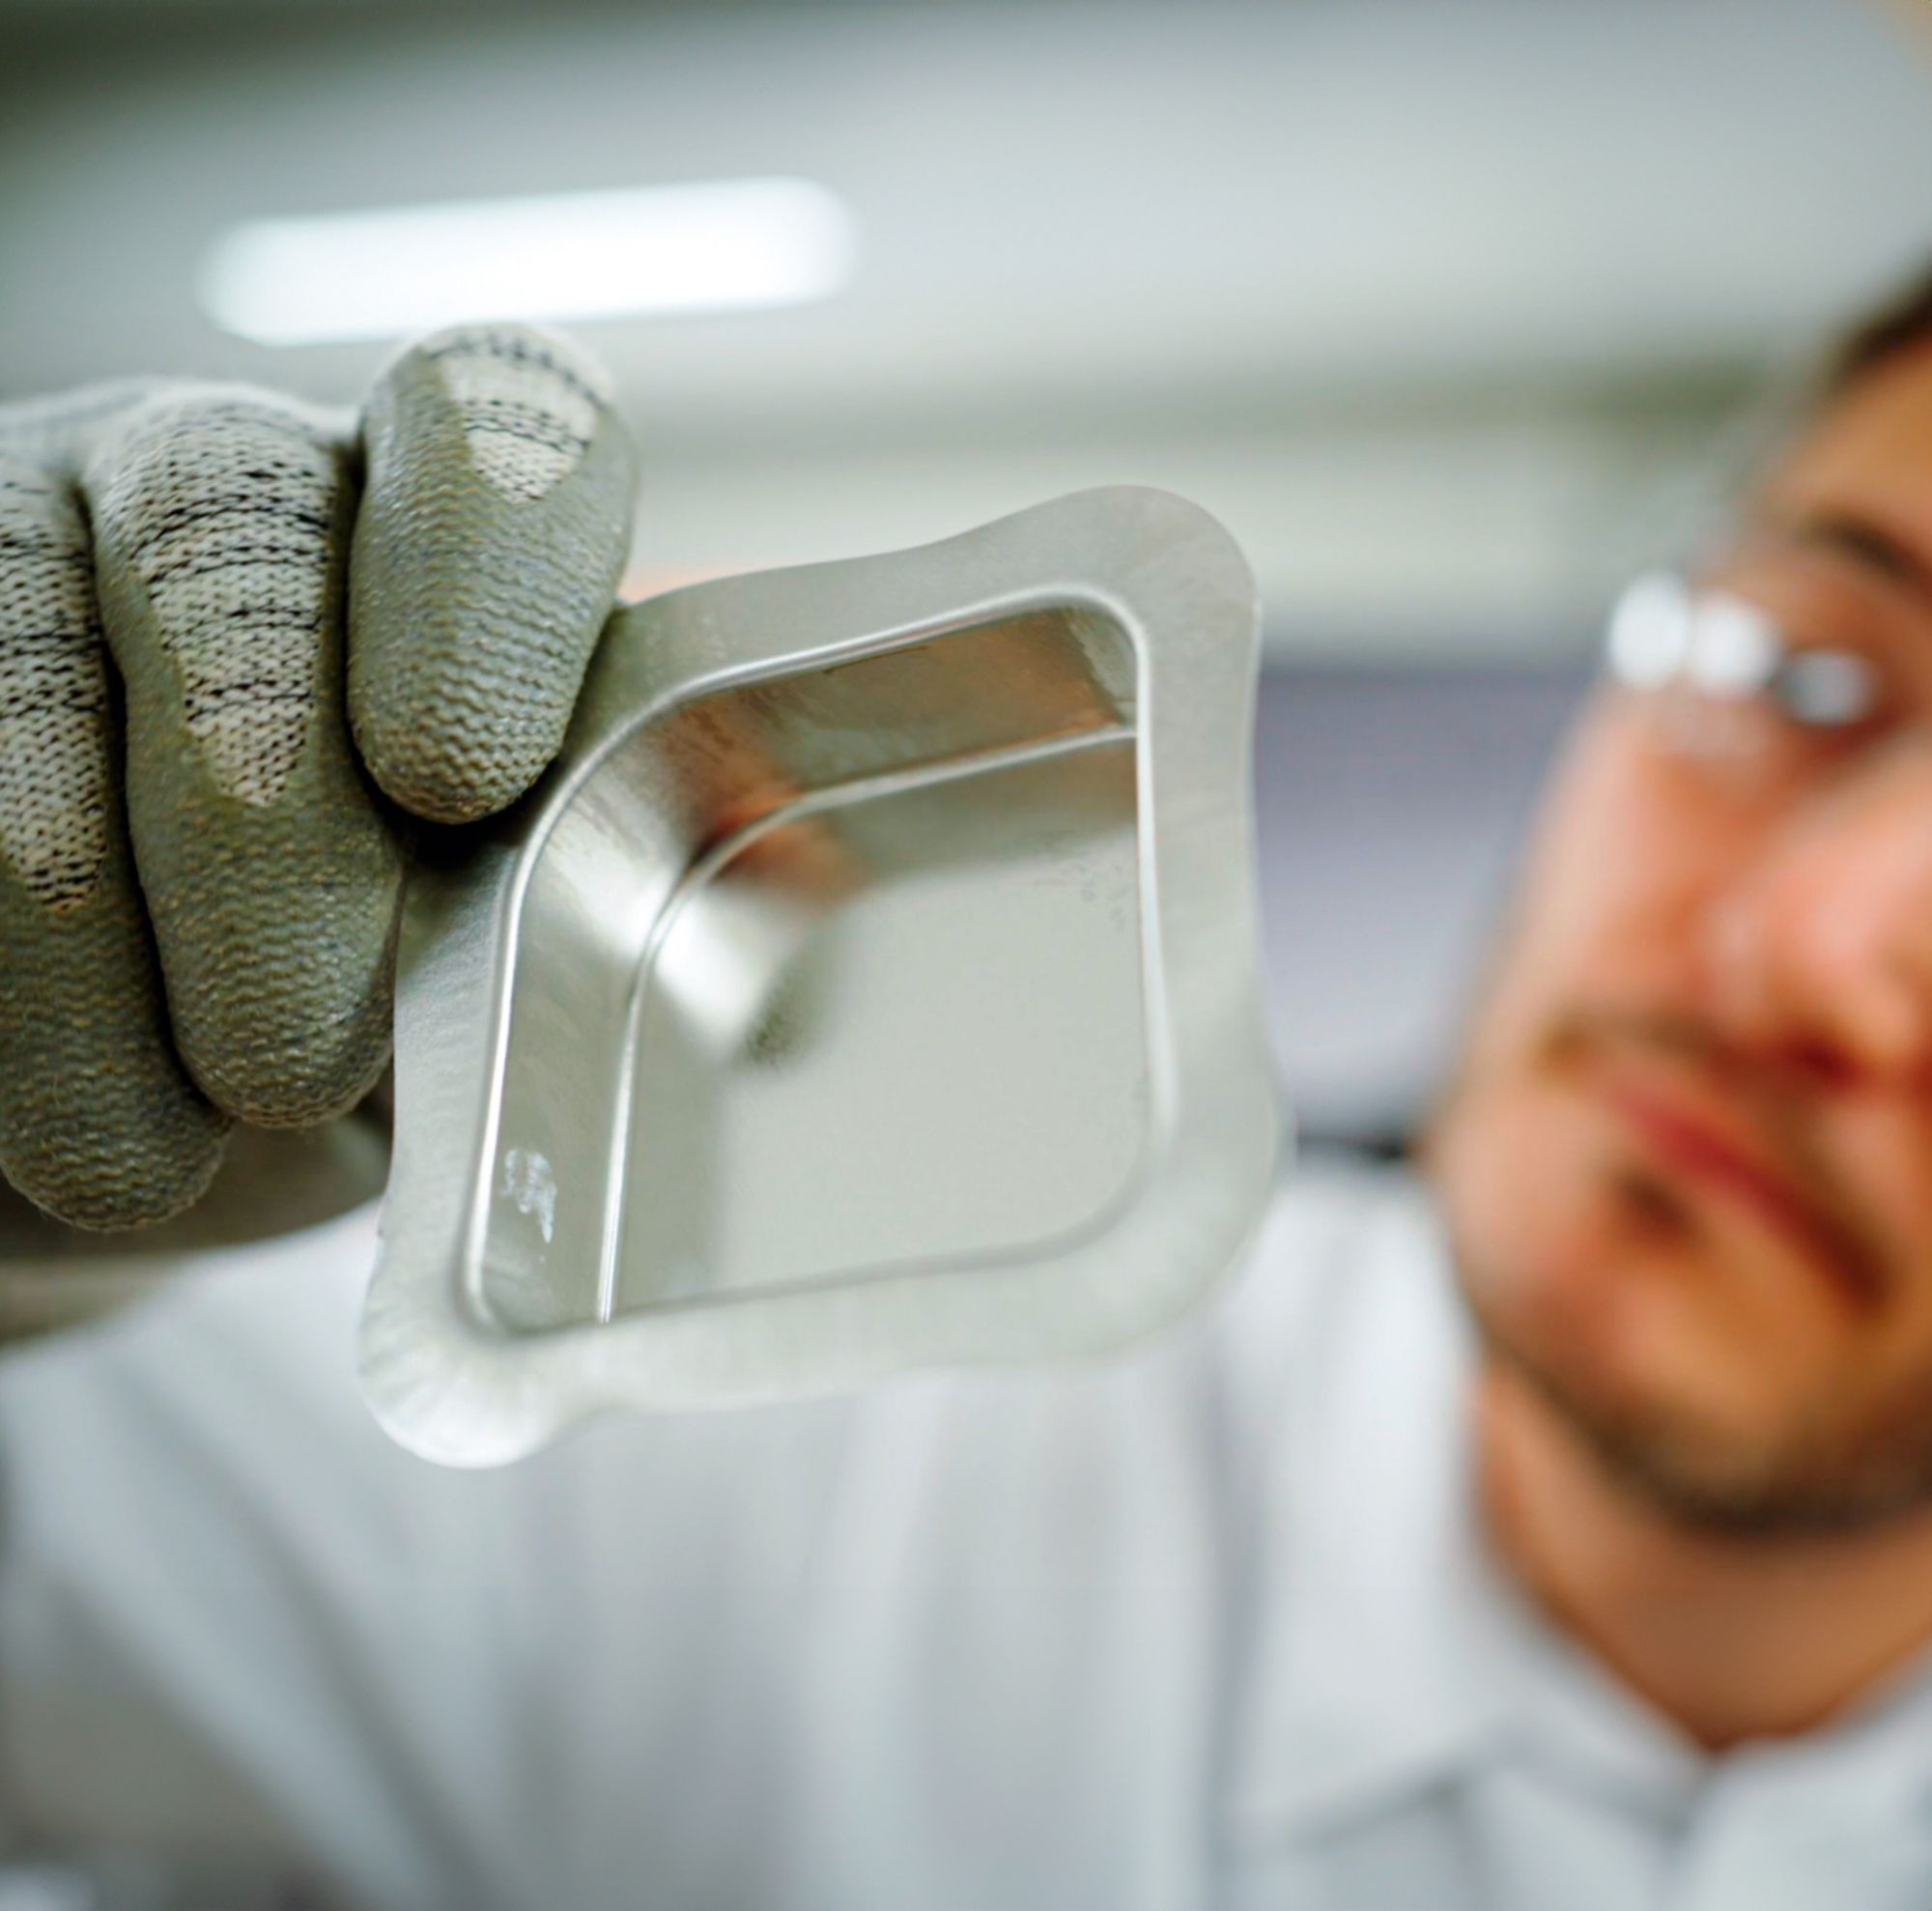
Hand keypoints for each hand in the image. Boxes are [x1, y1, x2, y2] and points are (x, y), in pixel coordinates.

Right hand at [0, 326, 636, 1229]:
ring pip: (10, 719)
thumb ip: (645, 926)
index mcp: (443, 536)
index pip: (500, 432)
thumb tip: (824, 984)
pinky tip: (55, 1119)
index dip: (486, 581)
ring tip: (166, 1148)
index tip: (459, 779)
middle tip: (299, 1063)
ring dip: (90, 988)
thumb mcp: (519, 952)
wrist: (115, 1084)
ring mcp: (8, 563)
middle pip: (235, 582)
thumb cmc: (366, 996)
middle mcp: (224, 499)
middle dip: (266, 865)